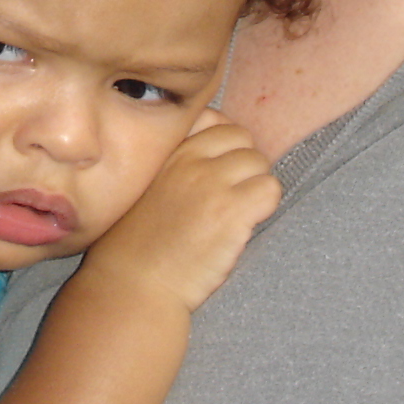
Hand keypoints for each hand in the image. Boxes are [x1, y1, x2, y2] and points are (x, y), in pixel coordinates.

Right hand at [75, 109, 278, 313]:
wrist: (132, 286)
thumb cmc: (135, 245)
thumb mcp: (143, 188)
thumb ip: (172, 164)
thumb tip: (215, 156)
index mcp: (167, 151)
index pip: (213, 118)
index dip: (223, 144)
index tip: (218, 171)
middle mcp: (189, 160)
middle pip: (242, 138)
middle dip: (242, 165)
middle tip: (230, 197)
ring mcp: (211, 184)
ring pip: (261, 164)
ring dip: (255, 188)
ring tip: (236, 215)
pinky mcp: (231, 212)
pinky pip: (271, 191)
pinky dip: (265, 207)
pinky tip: (243, 227)